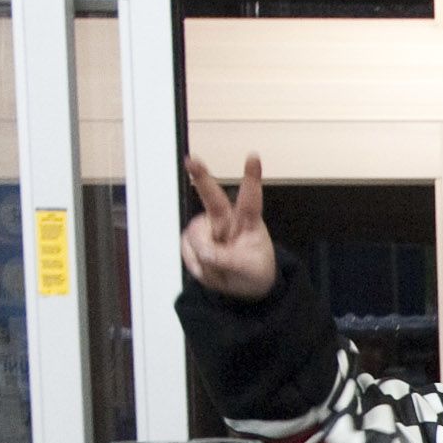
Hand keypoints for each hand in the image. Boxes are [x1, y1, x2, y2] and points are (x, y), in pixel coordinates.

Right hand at [181, 155, 277, 302]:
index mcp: (248, 220)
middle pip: (211, 196)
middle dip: (201, 176)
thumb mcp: (249, 269)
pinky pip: (187, 251)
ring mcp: (207, 228)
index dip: (252, 177)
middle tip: (191, 161)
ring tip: (220, 269)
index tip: (253, 156)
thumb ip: (226, 259)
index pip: (250, 198)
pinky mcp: (193, 240)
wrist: (245, 286)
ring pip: (196, 238)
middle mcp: (225, 219)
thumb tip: (204, 252)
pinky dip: (196, 266)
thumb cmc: (254, 271)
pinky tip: (208, 268)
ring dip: (205, 260)